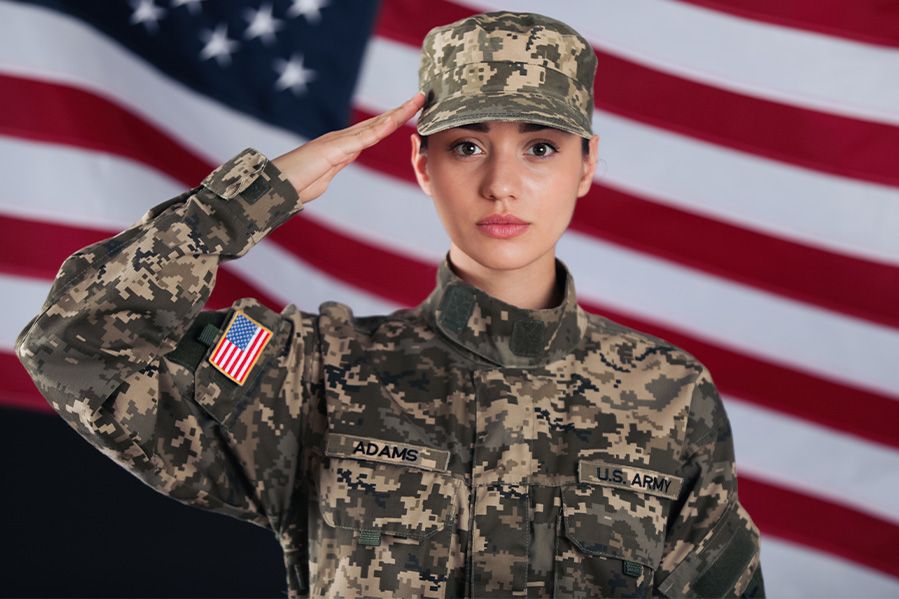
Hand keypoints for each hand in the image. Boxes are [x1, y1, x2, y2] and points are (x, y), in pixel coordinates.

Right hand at [271, 91, 425, 203]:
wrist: (274, 186)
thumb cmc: (293, 185)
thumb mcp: (319, 180)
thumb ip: (330, 171)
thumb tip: (333, 169)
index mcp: (341, 147)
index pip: (373, 131)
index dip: (392, 121)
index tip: (410, 113)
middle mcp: (342, 139)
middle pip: (378, 122)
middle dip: (401, 111)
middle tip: (421, 97)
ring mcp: (339, 141)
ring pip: (376, 125)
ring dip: (399, 113)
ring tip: (418, 101)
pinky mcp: (335, 148)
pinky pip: (365, 137)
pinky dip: (383, 127)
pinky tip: (397, 120)